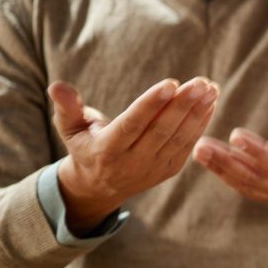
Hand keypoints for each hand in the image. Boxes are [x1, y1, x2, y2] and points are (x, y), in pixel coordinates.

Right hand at [51, 77, 218, 233]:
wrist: (99, 185)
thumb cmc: (84, 145)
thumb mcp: (70, 129)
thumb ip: (67, 107)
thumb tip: (56, 86)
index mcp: (106, 151)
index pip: (133, 125)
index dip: (151, 104)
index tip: (171, 83)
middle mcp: (132, 163)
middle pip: (161, 131)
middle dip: (183, 106)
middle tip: (200, 83)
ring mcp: (154, 169)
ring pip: (179, 138)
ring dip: (198, 112)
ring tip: (211, 88)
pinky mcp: (169, 169)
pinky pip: (188, 144)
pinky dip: (201, 122)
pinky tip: (211, 102)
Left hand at [193, 100, 267, 216]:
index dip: (258, 152)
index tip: (235, 134)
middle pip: (256, 180)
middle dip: (227, 163)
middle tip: (202, 145)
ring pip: (247, 186)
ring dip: (221, 170)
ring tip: (199, 150)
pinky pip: (247, 188)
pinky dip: (227, 176)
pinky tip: (211, 161)